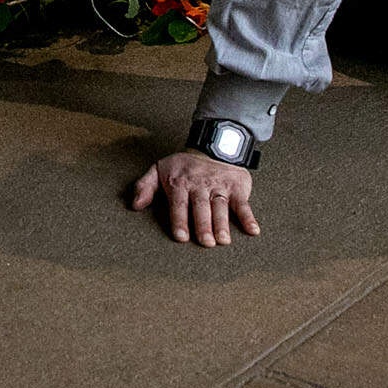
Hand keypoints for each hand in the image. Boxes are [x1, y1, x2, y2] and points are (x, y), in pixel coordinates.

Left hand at [129, 150, 260, 247]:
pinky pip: (243, 203)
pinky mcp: (236, 187)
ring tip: (223, 241)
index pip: (179, 204)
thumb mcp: (159, 169)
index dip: (180, 220)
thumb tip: (135, 205)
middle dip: (203, 225)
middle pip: (201, 207)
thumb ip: (145, 186)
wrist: (213, 145)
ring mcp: (219, 186)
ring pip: (220, 206)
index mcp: (180, 183)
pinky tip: (252, 231)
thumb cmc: (183, 166)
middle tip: (206, 242)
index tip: (181, 237)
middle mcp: (200, 185)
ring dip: (222, 223)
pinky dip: (248, 217)